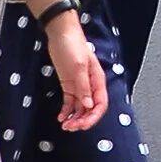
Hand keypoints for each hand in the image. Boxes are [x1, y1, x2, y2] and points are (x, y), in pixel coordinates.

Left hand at [44, 11, 105, 131]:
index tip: (82, 126)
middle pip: (90, 109)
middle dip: (82, 120)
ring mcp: (79, 85)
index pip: (100, 104)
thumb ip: (84, 87)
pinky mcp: (68, 85)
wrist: (60, 34)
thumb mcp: (78, 67)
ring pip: (80, 108)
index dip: (93, 117)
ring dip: (74, 118)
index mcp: (97, 80)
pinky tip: (61, 118)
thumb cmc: (72, 45)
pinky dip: (66, 112)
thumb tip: (88, 105)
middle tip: (70, 128)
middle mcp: (90, 85)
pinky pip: (70, 103)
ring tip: (64, 125)